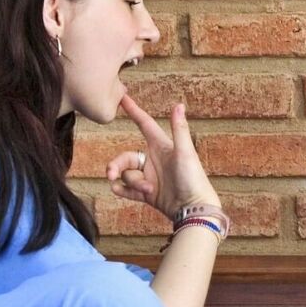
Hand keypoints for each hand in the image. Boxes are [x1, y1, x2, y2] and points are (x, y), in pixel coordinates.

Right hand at [107, 96, 219, 221]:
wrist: (194, 209)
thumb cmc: (194, 179)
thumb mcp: (185, 153)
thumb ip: (179, 129)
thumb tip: (179, 104)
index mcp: (162, 147)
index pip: (144, 124)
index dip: (133, 111)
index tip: (122, 97)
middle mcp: (154, 160)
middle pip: (126, 157)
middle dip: (117, 165)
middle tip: (111, 174)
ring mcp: (150, 177)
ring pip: (128, 175)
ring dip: (132, 182)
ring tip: (147, 190)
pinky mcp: (148, 193)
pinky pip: (128, 190)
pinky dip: (122, 191)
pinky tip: (118, 191)